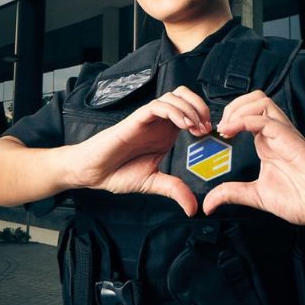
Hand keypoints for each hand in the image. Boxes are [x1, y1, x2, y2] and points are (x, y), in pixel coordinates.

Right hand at [70, 86, 211, 216]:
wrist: (94, 172)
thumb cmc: (118, 172)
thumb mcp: (154, 183)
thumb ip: (174, 190)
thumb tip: (193, 209)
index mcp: (165, 132)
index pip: (189, 110)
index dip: (203, 117)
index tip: (210, 134)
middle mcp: (158, 122)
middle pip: (184, 95)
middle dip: (200, 106)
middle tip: (206, 127)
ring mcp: (147, 119)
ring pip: (173, 96)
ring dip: (189, 108)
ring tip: (195, 127)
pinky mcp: (135, 119)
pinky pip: (157, 106)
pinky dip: (173, 111)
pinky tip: (182, 125)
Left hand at [202, 90, 304, 234]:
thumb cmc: (301, 200)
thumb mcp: (256, 195)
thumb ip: (232, 194)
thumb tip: (207, 204)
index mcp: (268, 142)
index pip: (248, 112)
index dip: (229, 115)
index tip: (215, 133)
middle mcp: (276, 134)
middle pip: (255, 99)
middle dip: (233, 106)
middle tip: (220, 127)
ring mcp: (285, 135)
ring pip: (262, 101)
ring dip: (239, 109)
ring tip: (226, 128)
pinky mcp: (292, 141)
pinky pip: (268, 120)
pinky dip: (246, 120)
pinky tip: (232, 131)